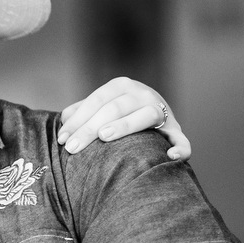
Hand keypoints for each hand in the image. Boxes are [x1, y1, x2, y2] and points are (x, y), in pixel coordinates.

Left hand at [57, 77, 190, 159]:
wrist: (154, 113)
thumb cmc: (117, 113)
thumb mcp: (100, 106)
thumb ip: (82, 111)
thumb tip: (64, 119)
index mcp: (121, 86)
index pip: (96, 101)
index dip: (78, 120)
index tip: (62, 139)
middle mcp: (143, 94)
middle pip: (114, 108)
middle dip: (90, 128)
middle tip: (72, 148)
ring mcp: (162, 111)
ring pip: (146, 115)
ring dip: (126, 125)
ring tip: (105, 137)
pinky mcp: (176, 130)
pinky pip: (181, 139)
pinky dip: (179, 147)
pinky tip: (169, 156)